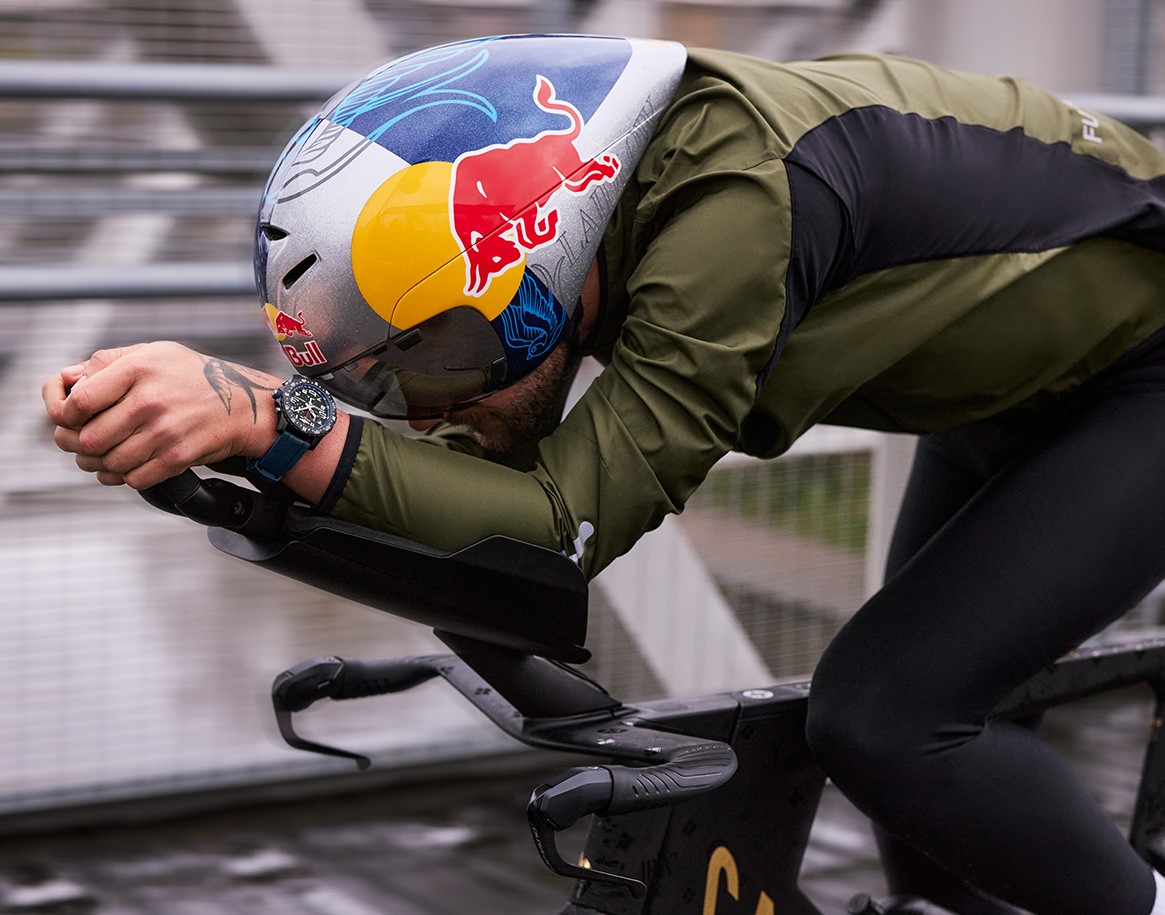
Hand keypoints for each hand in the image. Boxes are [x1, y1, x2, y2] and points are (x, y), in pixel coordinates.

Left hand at [43, 341, 281, 488]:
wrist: (244, 405)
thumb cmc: (194, 377)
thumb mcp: (153, 352)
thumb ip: (106, 362)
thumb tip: (67, 381)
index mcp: (138, 368)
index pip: (78, 402)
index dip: (64, 414)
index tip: (72, 417)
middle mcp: (149, 400)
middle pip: (88, 439)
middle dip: (79, 445)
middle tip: (85, 441)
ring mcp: (164, 432)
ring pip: (108, 463)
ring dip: (101, 464)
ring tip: (108, 453)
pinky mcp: (177, 458)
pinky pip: (133, 479)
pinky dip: (125, 476)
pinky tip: (130, 464)